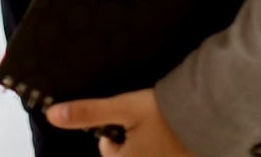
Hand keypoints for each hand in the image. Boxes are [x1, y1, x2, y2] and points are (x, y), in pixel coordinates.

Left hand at [47, 89, 189, 155]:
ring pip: (147, 153)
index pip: (108, 151)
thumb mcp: (122, 108)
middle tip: (147, 122)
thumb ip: (88, 113)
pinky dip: (166, 146)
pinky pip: (163, 154)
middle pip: (127, 154)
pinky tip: (175, 135)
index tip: (127, 121)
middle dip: (132, 140)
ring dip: (150, 143)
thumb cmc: (165, 112)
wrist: (208, 114)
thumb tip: (52, 115)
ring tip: (162, 126)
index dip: (113, 134)